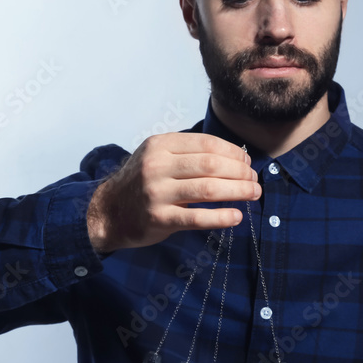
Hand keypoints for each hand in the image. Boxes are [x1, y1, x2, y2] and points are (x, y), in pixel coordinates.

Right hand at [86, 133, 260, 253]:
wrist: (107, 212)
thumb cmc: (140, 183)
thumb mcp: (157, 157)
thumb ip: (187, 154)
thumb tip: (234, 158)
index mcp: (160, 145)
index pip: (206, 144)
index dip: (233, 153)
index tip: (247, 162)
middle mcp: (157, 166)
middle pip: (211, 164)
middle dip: (240, 172)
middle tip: (255, 180)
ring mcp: (157, 193)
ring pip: (208, 189)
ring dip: (238, 191)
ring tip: (253, 194)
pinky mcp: (159, 218)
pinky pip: (197, 217)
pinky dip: (221, 217)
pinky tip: (237, 216)